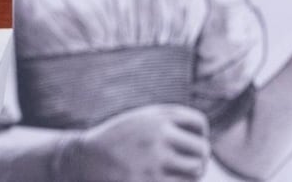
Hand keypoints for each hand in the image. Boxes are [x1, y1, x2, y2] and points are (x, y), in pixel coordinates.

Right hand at [59, 104, 210, 180]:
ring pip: (195, 171)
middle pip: (202, 149)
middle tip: (186, 163)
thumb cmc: (118, 140)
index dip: (198, 134)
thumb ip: (170, 121)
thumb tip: (206, 143)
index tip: (186, 141)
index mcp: (156, 116)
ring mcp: (154, 160)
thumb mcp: (140, 120)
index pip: (199, 123)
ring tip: (174, 172)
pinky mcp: (150, 181)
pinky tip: (163, 178)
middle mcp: (157, 135)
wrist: (84, 159)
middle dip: (198, 158)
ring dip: (190, 174)